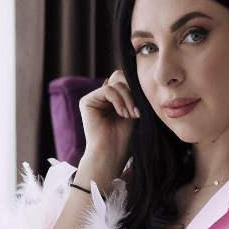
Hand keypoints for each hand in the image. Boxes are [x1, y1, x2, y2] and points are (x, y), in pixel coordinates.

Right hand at [77, 69, 139, 184]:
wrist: (111, 155)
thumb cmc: (124, 140)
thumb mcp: (135, 111)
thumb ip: (135, 93)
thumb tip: (137, 74)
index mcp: (113, 100)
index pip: (126, 81)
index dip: (136, 89)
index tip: (142, 109)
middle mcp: (102, 98)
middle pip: (120, 78)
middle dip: (132, 92)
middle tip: (136, 112)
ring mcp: (94, 99)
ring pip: (116, 83)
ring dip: (127, 99)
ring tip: (130, 116)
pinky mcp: (87, 101)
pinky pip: (108, 89)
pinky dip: (118, 100)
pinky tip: (121, 114)